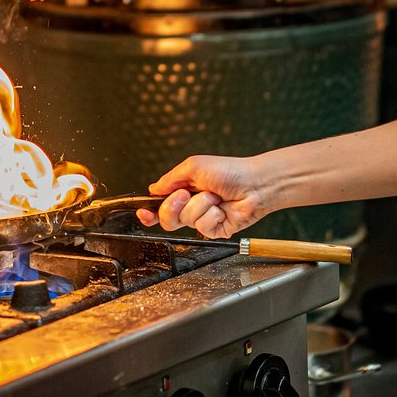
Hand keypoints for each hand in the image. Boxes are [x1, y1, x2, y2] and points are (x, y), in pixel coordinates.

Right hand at [136, 154, 268, 238]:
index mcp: (183, 190)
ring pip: (186, 221)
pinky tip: (222, 208)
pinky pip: (203, 228)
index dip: (148, 212)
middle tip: (185, 194)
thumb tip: (153, 189)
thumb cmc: (228, 170)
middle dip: (173, 206)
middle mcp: (191, 206)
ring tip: (214, 196)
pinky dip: (212, 215)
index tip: (143, 212)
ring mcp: (203, 219)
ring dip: (200, 206)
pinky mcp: (215, 229)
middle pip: (167, 218)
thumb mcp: (193, 167)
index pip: (159, 205)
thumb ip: (170, 179)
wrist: (253, 184)